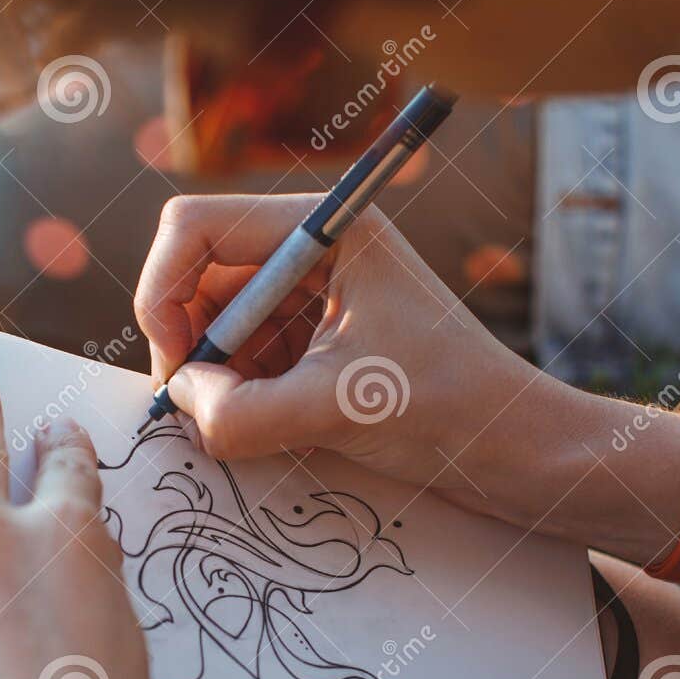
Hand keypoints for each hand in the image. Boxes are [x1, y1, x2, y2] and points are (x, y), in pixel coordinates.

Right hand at [135, 194, 583, 521]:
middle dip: (187, 340)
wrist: (516, 451)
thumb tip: (178, 400)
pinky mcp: (316, 341)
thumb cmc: (450, 410)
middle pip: (199, 275)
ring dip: (214, 375)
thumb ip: (242, 411)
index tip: (175, 366)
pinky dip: (236, 393)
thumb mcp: (338, 409)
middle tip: (196, 407)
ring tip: (241, 425)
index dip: (164, 291)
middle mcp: (315, 251)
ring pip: (217, 322)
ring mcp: (314, 296)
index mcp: (329, 231)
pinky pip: (244, 356)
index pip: (196, 227)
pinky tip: (262, 428)